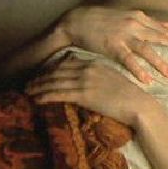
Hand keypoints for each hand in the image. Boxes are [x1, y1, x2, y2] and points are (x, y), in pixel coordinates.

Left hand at [25, 55, 158, 128]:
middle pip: (57, 71)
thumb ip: (100, 76)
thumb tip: (89, 83)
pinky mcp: (84, 95)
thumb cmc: (131, 96)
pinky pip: (58, 94)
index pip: (67, 63)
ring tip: (27, 91)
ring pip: (54, 82)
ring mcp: (85, 81)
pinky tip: (36, 100)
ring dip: (38, 87)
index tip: (42, 74)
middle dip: (41, 77)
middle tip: (29, 83)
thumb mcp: (114, 80)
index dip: (52, 68)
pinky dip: (45, 96)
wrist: (139, 105)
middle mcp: (88, 69)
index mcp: (95, 63)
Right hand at [58, 6, 167, 83]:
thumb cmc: (103, 20)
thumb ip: (149, 21)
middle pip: (159, 39)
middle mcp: (135, 24)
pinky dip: (139, 70)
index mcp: (139, 18)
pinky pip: (129, 60)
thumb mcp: (128, 15)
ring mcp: (124, 35)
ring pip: (147, 50)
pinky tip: (147, 80)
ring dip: (161, 64)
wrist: (77, 20)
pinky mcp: (113, 46)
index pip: (162, 30)